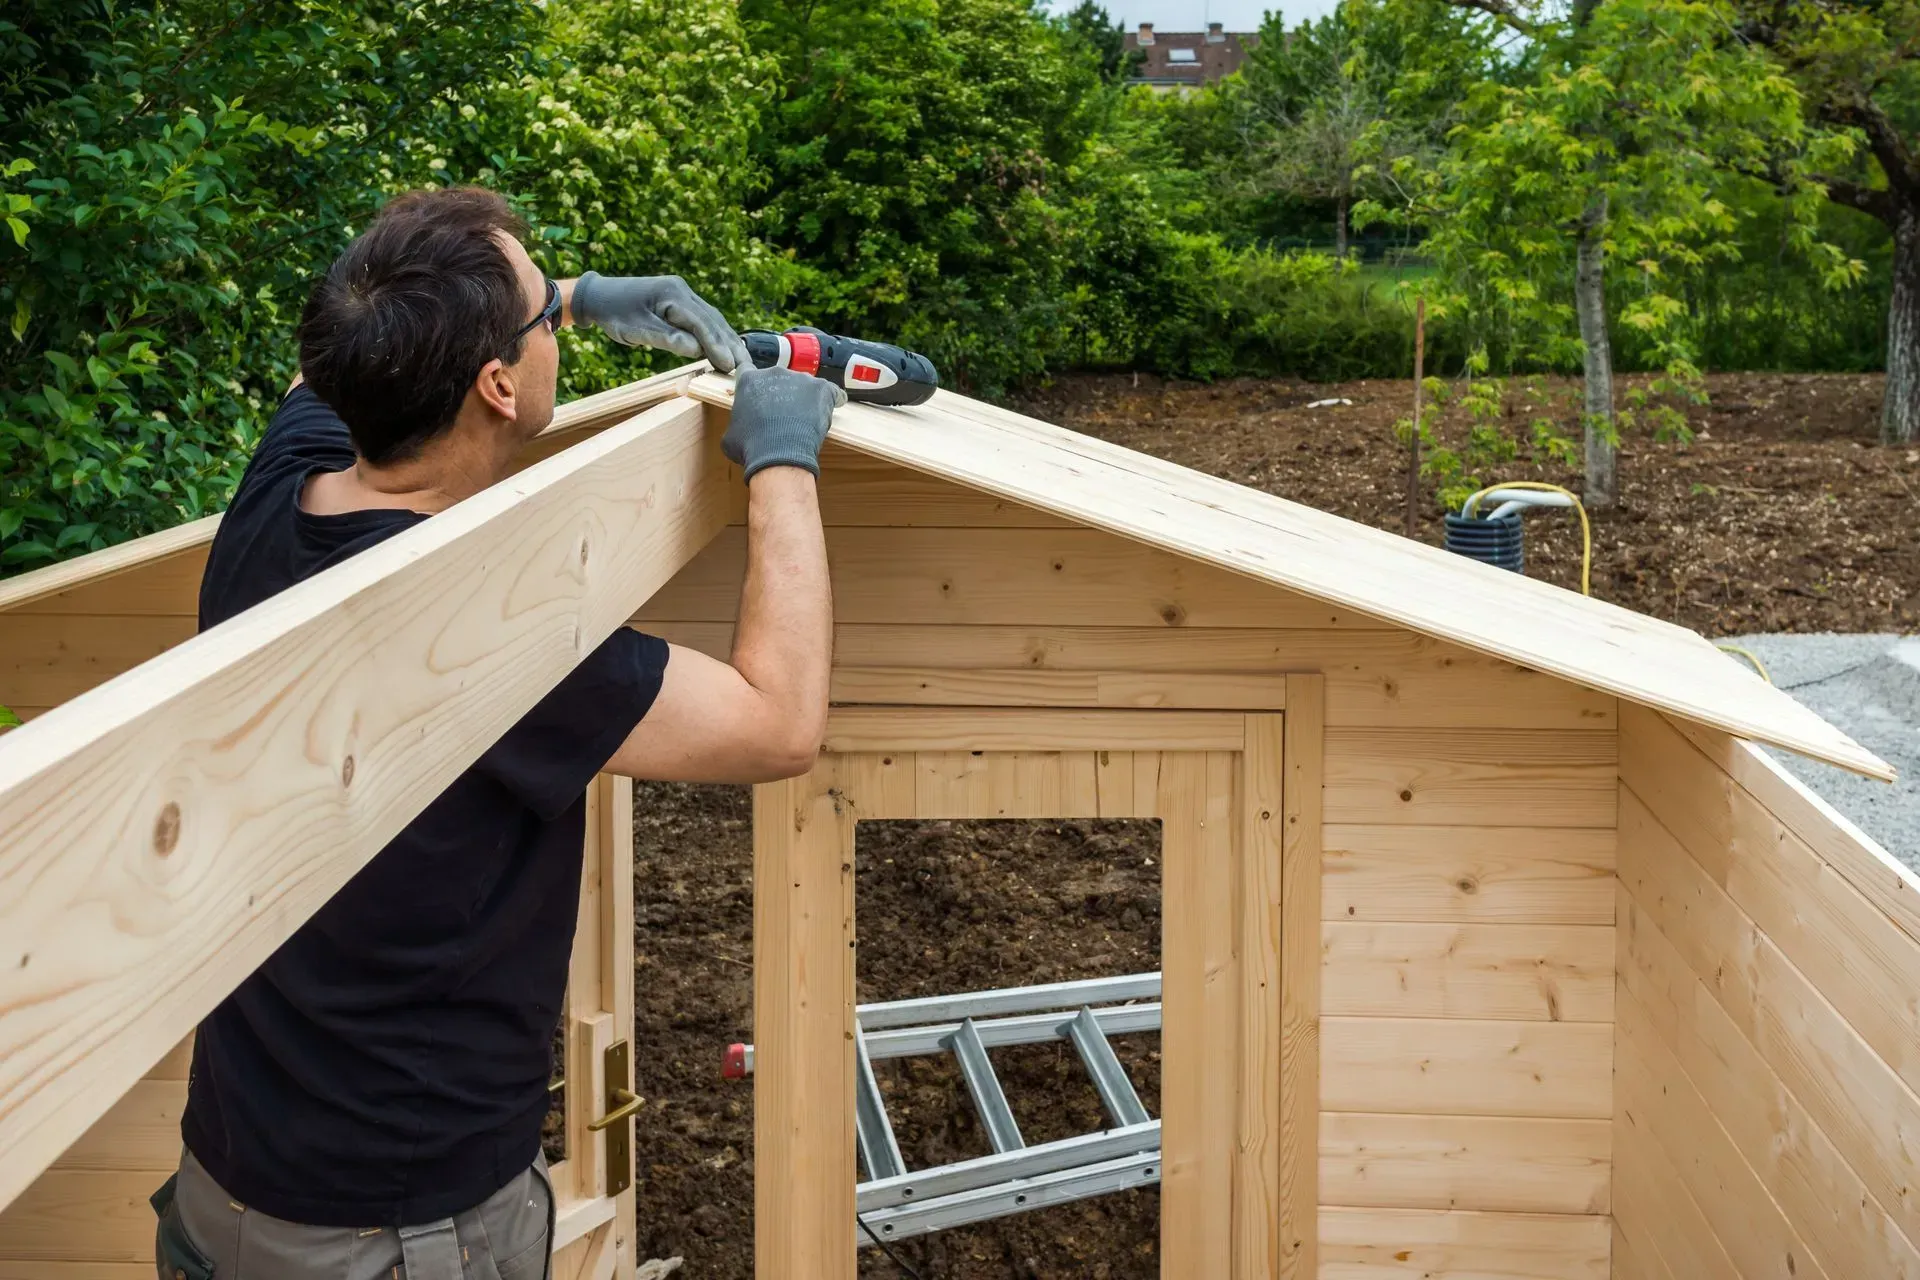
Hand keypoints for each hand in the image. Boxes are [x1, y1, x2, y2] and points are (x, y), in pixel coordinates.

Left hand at [570, 273, 749, 372]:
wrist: (600, 296)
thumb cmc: (615, 314)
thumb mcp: (637, 329)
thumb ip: (667, 338)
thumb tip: (696, 349)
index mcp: (672, 294)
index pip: (701, 323)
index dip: (717, 345)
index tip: (730, 365)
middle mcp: (682, 291)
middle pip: (712, 319)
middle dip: (729, 343)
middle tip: (744, 366)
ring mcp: (683, 294)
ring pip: (711, 318)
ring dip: (726, 339)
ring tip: (741, 359)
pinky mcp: (680, 301)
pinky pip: (703, 318)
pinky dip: (715, 334)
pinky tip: (725, 347)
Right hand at [722, 366, 844, 480]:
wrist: (779, 456)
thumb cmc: (752, 448)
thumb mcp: (731, 436)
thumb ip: (738, 423)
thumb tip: (740, 428)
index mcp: (749, 380)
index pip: (750, 373)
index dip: (756, 387)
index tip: (760, 398)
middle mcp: (774, 372)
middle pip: (780, 378)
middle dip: (782, 394)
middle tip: (784, 417)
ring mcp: (800, 378)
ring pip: (805, 385)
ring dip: (805, 399)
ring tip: (805, 421)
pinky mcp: (822, 388)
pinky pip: (831, 392)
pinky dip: (831, 401)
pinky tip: (830, 411)